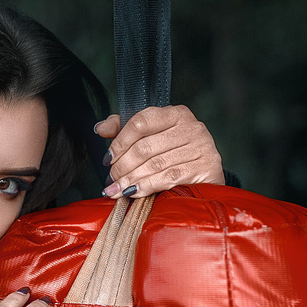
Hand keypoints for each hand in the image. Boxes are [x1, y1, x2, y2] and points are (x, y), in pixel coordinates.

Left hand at [96, 105, 223, 197]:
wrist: (207, 177)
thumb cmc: (175, 155)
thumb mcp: (152, 137)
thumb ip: (125, 129)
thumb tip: (100, 128)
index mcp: (175, 114)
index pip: (141, 122)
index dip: (119, 142)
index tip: (107, 159)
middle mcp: (191, 126)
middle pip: (145, 147)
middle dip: (122, 166)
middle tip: (110, 180)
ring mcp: (201, 146)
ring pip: (155, 164)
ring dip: (130, 180)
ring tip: (116, 190)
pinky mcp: (206, 166)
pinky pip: (168, 177)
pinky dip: (147, 187)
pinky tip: (133, 193)